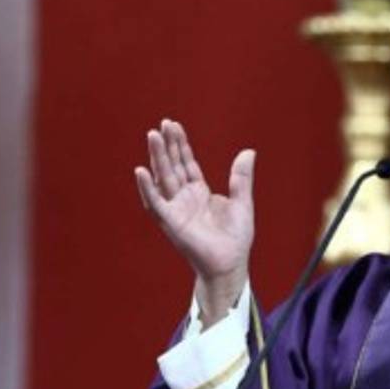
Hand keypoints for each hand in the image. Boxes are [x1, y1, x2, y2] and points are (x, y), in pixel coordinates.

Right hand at [135, 119, 253, 322]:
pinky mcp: (170, 223)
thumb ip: (241, 178)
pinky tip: (141, 171)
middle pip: (172, 166)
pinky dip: (147, 188)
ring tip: (153, 136)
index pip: (186, 163)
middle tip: (161, 125)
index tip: (172, 125)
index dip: (180, 144)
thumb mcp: (242, 202)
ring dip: (157, 158)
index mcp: (199, 192)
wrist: (231, 263)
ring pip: (163, 178)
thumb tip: (248, 151)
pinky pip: (156, 203)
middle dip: (167, 145)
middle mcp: (184, 198)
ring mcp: (175, 209)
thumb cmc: (236, 238)